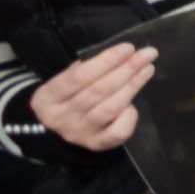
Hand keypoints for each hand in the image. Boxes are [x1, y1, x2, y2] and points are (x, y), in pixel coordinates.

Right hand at [30, 42, 154, 151]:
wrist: (57, 131)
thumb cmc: (67, 96)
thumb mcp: (65, 81)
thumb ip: (86, 68)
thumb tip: (120, 55)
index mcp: (46, 98)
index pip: (78, 77)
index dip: (106, 61)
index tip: (128, 48)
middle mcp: (60, 118)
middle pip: (98, 91)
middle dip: (126, 69)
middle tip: (147, 54)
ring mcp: (78, 134)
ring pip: (110, 108)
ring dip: (132, 86)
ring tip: (147, 69)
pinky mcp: (96, 145)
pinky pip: (118, 131)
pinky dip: (130, 115)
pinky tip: (134, 104)